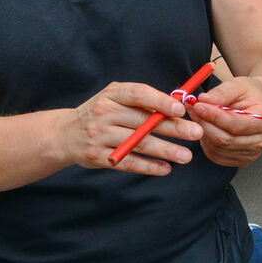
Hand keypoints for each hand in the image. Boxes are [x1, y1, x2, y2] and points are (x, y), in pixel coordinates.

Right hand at [69, 82, 201, 175]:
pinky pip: (128, 162)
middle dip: (173, 128)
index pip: (138, 94)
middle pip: (143, 121)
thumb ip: (141, 102)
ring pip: (138, 144)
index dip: (160, 101)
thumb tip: (178, 107)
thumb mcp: (114, 99)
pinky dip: (148, 166)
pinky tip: (165, 168)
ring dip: (165, 150)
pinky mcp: (98, 156)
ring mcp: (100, 136)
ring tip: (186, 156)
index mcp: (112, 94)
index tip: (180, 109)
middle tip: (196, 133)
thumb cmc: (100, 113)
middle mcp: (104, 113)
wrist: (65, 133)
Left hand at [188, 77, 261, 166]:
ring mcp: (252, 153)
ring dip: (203, 133)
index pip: (235, 125)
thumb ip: (221, 92)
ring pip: (218, 148)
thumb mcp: (238, 85)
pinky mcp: (241, 160)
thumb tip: (203, 100)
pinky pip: (216, 155)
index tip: (198, 105)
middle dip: (204, 124)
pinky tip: (205, 128)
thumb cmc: (250, 94)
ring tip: (197, 116)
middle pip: (225, 140)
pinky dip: (206, 142)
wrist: (260, 106)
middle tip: (192, 109)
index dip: (214, 117)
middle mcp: (261, 141)